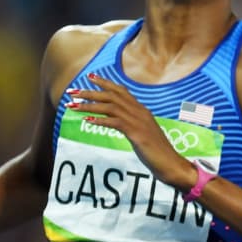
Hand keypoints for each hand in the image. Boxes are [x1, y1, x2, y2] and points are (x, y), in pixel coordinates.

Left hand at [68, 75, 192, 187]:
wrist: (170, 164)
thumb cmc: (157, 152)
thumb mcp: (143, 134)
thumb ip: (132, 125)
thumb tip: (120, 122)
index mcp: (142, 111)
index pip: (122, 91)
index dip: (105, 83)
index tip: (89, 77)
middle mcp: (140, 112)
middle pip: (112, 96)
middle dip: (90, 92)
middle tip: (72, 91)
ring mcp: (139, 122)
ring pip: (110, 107)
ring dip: (89, 105)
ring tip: (73, 106)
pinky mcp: (137, 133)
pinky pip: (115, 122)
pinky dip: (100, 120)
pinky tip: (87, 121)